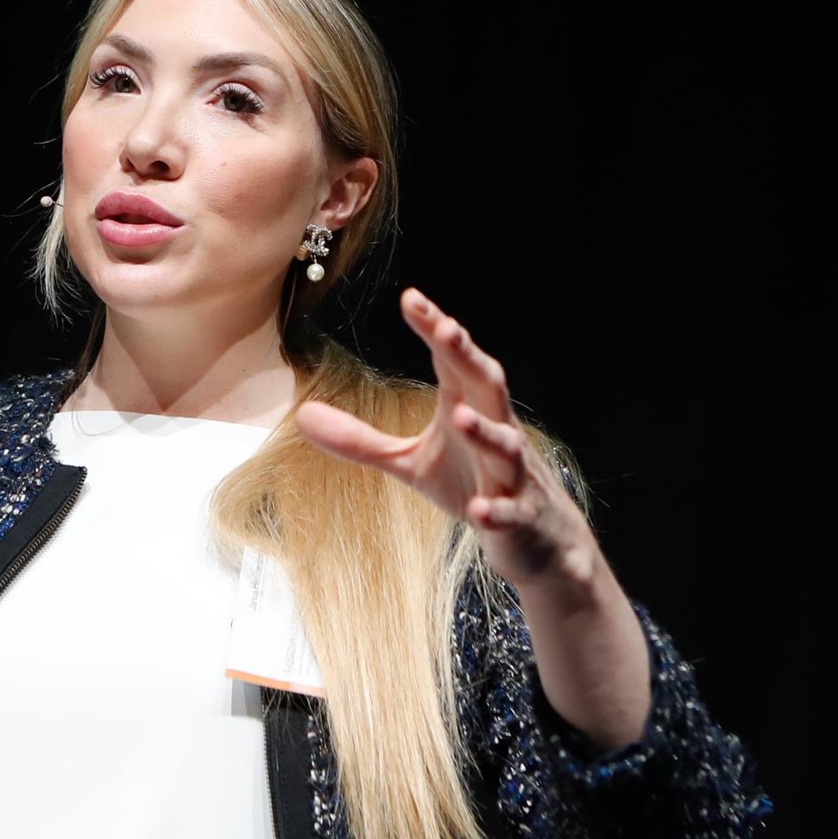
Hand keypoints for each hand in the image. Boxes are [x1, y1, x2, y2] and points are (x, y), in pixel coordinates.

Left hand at [294, 287, 598, 591]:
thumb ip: (360, 440)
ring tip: (458, 416)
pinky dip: (497, 510)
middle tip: (446, 329)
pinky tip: (479, 511)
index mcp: (468, 408)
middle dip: (468, 357)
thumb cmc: (473, 484)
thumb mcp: (410, 463)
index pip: (452, 361)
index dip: (435, 329)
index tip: (411, 299)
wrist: (536, 539)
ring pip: (506, 446)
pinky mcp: (522, 516)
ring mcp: (514, 474)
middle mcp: (496, 430)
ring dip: (484, 431)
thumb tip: (302, 415)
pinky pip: (511, 512)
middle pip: (488, 385)